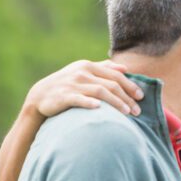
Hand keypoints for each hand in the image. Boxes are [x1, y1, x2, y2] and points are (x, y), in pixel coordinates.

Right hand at [24, 60, 143, 119]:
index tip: (141, 97)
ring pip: (100, 92)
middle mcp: (82, 73)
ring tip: (127, 113)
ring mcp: (72, 84)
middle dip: (127, 98)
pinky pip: (78, 99)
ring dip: (116, 102)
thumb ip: (104, 68)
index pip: (116, 75)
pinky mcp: (63, 96)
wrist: (40, 96)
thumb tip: (125, 68)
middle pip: (111, 85)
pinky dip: (89, 102)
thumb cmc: (68, 84)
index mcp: (89, 66)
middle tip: (138, 111)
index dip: (130, 86)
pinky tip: (99, 108)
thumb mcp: (84, 72)